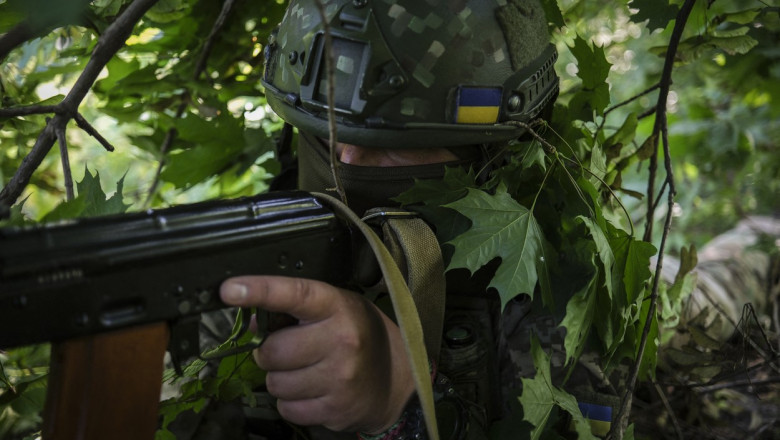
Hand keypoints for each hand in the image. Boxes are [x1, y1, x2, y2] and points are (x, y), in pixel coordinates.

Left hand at [220, 276, 414, 433]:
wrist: (396, 376)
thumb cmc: (358, 335)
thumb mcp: (333, 309)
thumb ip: (294, 310)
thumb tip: (249, 321)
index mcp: (337, 307)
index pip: (295, 294)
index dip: (260, 290)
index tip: (229, 290)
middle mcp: (341, 340)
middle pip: (272, 351)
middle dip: (271, 352)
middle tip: (289, 349)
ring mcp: (340, 377)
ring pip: (275, 383)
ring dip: (281, 379)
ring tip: (306, 370)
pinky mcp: (336, 409)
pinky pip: (287, 408)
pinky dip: (292, 402)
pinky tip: (313, 390)